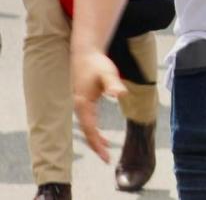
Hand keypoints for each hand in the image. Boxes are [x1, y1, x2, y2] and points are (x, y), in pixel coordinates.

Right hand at [72, 48, 126, 162]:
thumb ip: (113, 84)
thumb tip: (120, 94)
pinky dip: (93, 132)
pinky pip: (88, 122)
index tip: (106, 155)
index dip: (97, 144)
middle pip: (87, 132)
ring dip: (95, 140)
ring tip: (106, 150)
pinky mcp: (83, 103)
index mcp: (83, 104)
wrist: (86, 53)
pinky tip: (102, 136)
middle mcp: (79, 107)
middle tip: (107, 159)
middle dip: (96, 146)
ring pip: (87, 128)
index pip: (90, 130)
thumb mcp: (108, 73)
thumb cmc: (97, 63)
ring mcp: (80, 105)